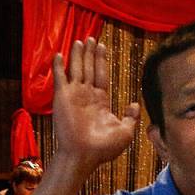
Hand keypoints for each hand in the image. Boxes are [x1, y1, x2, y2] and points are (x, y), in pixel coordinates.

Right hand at [52, 37, 139, 170]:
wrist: (84, 156)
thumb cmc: (104, 148)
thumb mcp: (125, 132)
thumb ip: (131, 117)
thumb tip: (135, 104)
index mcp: (100, 101)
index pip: (102, 75)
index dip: (102, 61)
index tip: (102, 47)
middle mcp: (87, 96)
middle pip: (89, 68)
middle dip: (90, 54)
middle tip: (91, 39)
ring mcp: (74, 96)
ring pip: (76, 69)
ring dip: (78, 55)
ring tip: (80, 41)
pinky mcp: (62, 98)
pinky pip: (60, 78)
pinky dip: (59, 66)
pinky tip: (59, 54)